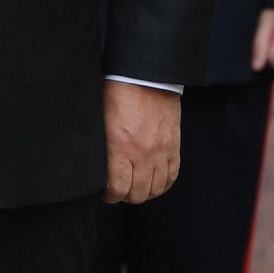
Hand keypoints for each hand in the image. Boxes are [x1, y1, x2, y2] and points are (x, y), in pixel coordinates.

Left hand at [103, 80, 179, 203]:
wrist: (147, 76)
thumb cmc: (119, 93)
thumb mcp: (101, 120)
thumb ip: (103, 147)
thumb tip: (99, 167)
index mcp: (120, 147)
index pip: (117, 188)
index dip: (109, 195)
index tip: (105, 192)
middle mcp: (143, 154)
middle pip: (137, 194)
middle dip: (125, 196)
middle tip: (118, 189)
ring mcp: (161, 151)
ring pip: (155, 189)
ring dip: (143, 192)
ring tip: (134, 186)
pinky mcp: (174, 147)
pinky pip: (171, 176)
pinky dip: (162, 184)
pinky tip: (152, 181)